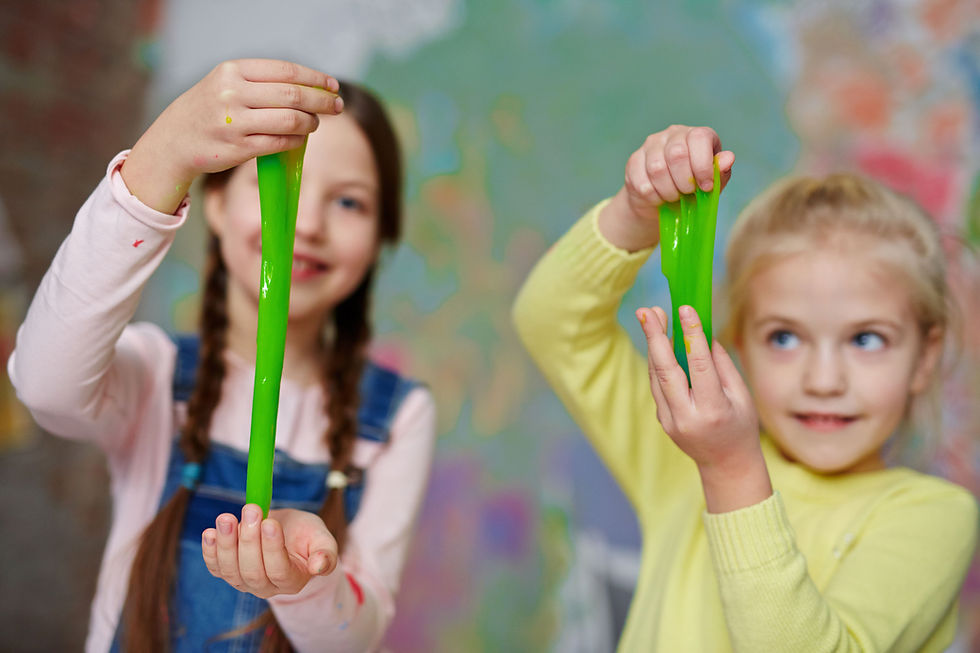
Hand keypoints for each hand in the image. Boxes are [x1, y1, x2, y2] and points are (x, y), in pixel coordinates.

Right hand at [122, 59, 342, 213]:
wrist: (174, 140)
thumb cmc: (208, 109)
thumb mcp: (226, 83)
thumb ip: (262, 82)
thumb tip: (311, 87)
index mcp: (232, 70)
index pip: (286, 71)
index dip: (315, 78)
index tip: (332, 85)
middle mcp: (232, 93)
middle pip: (293, 95)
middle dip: (322, 101)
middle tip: (337, 106)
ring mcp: (235, 122)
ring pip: (291, 120)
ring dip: (311, 122)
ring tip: (315, 123)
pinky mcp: (239, 148)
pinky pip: (281, 142)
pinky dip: (297, 140)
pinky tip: (300, 138)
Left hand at [202, 505, 338, 598]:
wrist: (286, 533)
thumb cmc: (306, 536)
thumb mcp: (322, 539)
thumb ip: (326, 553)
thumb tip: (319, 567)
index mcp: (292, 580)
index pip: (279, 570)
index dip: (272, 548)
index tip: (269, 522)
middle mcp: (266, 587)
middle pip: (253, 571)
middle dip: (249, 540)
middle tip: (251, 509)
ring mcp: (244, 582)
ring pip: (231, 570)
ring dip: (226, 544)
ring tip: (226, 518)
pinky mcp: (228, 572)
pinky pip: (215, 567)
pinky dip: (210, 551)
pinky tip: (210, 533)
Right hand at [599, 125, 733, 251]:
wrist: (661, 203)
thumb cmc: (693, 190)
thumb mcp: (712, 184)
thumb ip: (721, 172)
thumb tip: (728, 158)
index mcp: (696, 135)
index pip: (699, 138)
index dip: (703, 166)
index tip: (706, 187)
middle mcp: (673, 134)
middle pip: (676, 154)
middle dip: (684, 181)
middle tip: (688, 194)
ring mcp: (650, 145)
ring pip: (657, 169)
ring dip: (668, 191)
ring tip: (674, 197)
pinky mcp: (633, 161)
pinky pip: (643, 182)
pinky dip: (654, 197)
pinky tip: (659, 198)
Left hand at [636, 304, 771, 512]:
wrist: (726, 465)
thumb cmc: (740, 427)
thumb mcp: (741, 396)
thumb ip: (721, 365)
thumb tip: (703, 333)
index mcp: (713, 410)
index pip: (698, 366)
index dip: (691, 335)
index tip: (686, 309)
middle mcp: (686, 416)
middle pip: (666, 371)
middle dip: (655, 337)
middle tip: (648, 310)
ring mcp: (670, 420)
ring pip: (656, 376)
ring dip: (652, 344)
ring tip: (651, 316)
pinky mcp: (662, 419)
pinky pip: (657, 385)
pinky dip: (657, 361)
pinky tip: (658, 341)